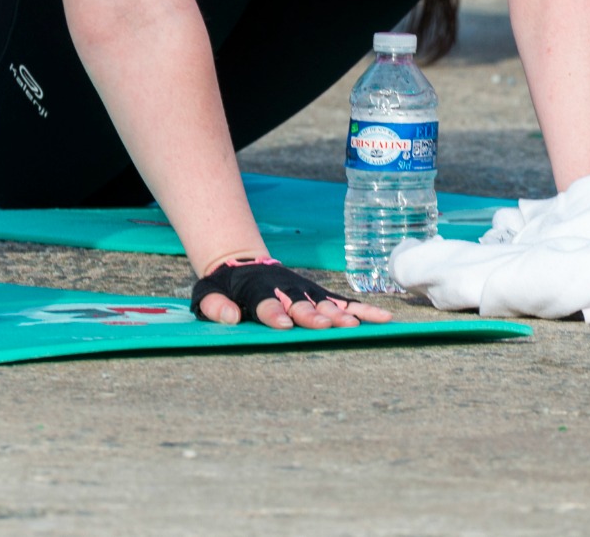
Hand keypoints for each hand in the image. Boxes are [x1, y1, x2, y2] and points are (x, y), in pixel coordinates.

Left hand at [194, 284, 389, 327]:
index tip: (283, 325)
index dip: (274, 313)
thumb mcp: (206, 293)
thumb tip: (228, 316)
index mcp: (257, 290)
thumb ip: (213, 305)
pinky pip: (344, 303)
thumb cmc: (224, 286)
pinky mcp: (320, 295)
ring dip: (338, 314)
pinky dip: (363, 311)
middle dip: (312, 314)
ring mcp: (306, 291)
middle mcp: (286, 289)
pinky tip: (383, 318)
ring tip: (352, 325)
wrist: (243, 264)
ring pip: (325, 303)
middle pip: (301, 303)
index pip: (265, 302)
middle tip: (324, 325)